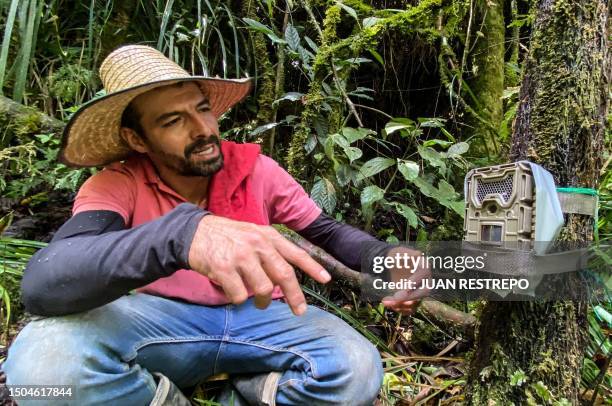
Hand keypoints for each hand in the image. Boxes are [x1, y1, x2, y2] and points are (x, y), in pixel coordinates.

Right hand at [188, 215, 330, 314]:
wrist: (193, 232)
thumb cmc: (226, 237)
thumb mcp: (252, 234)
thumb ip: (270, 252)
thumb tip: (285, 279)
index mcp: (267, 236)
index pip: (295, 253)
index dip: (312, 268)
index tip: (326, 280)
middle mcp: (257, 244)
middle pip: (284, 275)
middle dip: (294, 296)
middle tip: (299, 311)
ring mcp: (241, 256)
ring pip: (263, 289)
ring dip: (262, 301)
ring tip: (258, 302)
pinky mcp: (224, 268)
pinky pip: (240, 295)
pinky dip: (239, 300)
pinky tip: (234, 293)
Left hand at [381, 246, 430, 314]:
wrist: (392, 266)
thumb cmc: (396, 257)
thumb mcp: (399, 253)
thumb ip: (407, 254)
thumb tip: (418, 254)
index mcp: (424, 266)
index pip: (423, 274)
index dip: (415, 281)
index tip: (406, 287)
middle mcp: (425, 280)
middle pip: (424, 292)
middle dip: (409, 297)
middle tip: (395, 297)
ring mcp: (420, 291)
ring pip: (416, 303)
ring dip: (401, 305)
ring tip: (386, 301)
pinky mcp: (413, 300)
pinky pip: (410, 309)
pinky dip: (399, 309)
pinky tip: (388, 303)